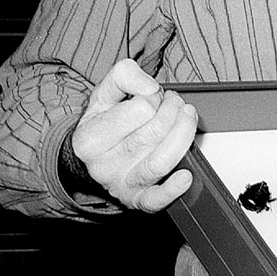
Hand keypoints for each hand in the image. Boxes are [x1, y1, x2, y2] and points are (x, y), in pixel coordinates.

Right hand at [68, 58, 198, 212]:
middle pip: (156, 132)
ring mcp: (121, 185)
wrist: (91, 159)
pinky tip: (186, 176)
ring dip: (184, 134)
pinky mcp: (138, 200)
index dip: (155, 96)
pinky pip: (157, 199)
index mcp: (90, 138)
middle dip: (174, 110)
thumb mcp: (104, 93)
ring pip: (162, 161)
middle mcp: (102, 166)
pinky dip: (174, 189)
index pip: (141, 108)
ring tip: (187, 117)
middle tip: (174, 103)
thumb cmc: (103, 124)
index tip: (152, 97)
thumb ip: (124, 75)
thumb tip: (149, 86)